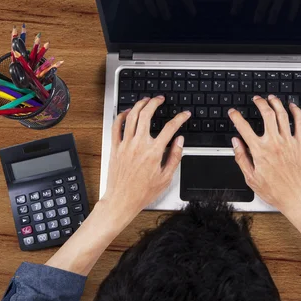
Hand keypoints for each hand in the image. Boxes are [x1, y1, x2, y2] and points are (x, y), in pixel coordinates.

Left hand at [103, 96, 190, 217]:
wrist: (122, 200)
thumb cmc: (143, 192)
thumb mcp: (166, 178)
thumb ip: (175, 157)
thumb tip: (180, 141)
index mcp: (154, 152)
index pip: (170, 128)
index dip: (180, 118)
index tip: (184, 115)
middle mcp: (139, 145)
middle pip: (147, 115)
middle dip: (155, 103)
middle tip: (160, 99)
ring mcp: (125, 145)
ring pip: (131, 117)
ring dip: (139, 105)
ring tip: (146, 100)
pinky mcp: (115, 148)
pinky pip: (116, 126)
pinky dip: (122, 116)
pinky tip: (127, 112)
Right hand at [227, 95, 300, 214]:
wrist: (297, 198)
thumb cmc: (275, 191)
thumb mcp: (251, 178)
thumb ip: (241, 158)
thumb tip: (235, 143)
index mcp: (260, 151)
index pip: (244, 128)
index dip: (236, 117)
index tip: (233, 112)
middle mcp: (275, 143)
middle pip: (267, 114)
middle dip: (260, 103)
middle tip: (256, 99)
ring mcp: (289, 142)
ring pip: (283, 115)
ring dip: (276, 103)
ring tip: (271, 98)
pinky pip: (299, 123)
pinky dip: (296, 112)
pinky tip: (292, 106)